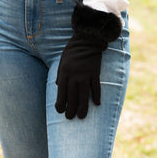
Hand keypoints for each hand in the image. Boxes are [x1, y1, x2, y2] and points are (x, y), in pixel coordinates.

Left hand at [55, 3, 121, 119]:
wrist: (86, 39)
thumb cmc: (72, 51)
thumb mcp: (62, 61)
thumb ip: (60, 74)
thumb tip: (59, 86)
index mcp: (64, 72)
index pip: (61, 91)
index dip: (60, 103)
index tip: (60, 111)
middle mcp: (74, 75)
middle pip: (72, 95)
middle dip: (70, 108)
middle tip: (70, 118)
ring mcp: (85, 74)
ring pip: (83, 94)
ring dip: (82, 106)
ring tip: (82, 116)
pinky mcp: (95, 72)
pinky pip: (96, 86)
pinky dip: (96, 95)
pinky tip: (97, 104)